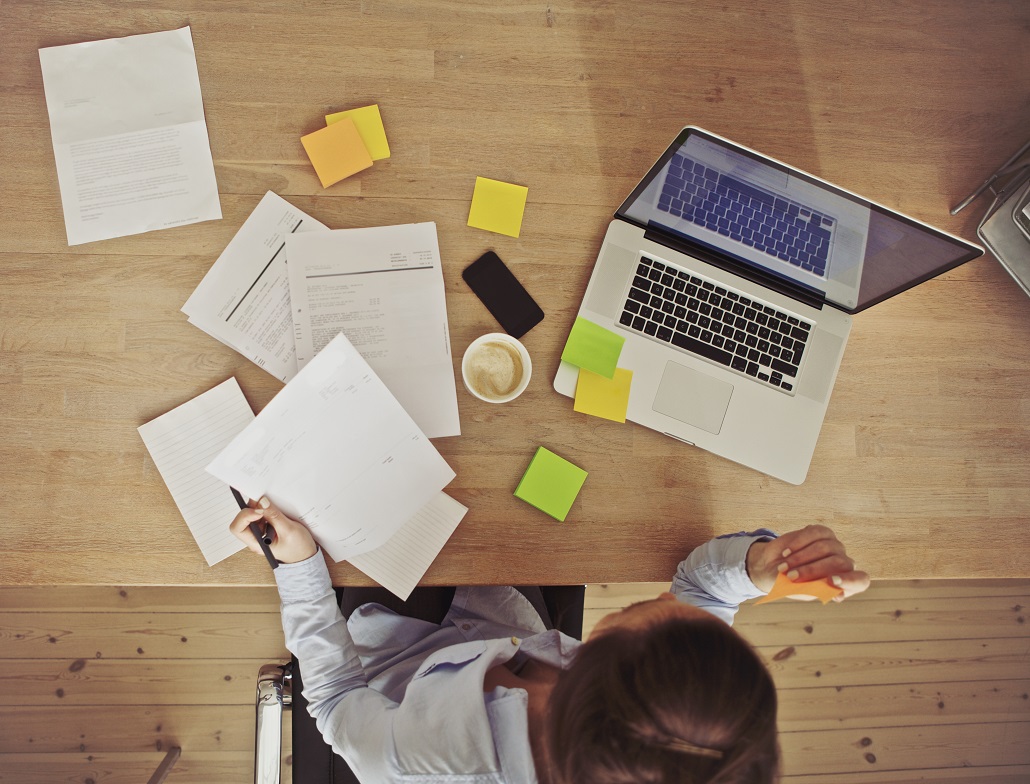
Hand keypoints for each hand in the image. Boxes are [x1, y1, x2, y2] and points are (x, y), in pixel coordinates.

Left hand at [230, 497, 317, 564]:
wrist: (308, 554)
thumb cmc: (299, 549)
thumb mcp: (288, 531)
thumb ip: (274, 516)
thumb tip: (262, 502)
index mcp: (257, 544)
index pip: (238, 528)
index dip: (245, 516)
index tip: (259, 510)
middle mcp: (256, 538)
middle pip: (243, 519)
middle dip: (253, 508)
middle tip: (264, 501)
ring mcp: (261, 532)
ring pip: (252, 515)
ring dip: (261, 508)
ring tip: (273, 506)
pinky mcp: (268, 526)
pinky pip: (262, 514)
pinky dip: (267, 509)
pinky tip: (277, 510)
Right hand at [746, 525, 869, 601]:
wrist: (773, 567)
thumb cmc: (790, 584)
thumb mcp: (800, 592)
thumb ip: (815, 590)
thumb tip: (832, 592)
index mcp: (844, 583)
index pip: (860, 580)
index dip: (850, 580)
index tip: (831, 581)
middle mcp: (844, 563)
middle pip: (839, 562)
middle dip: (812, 570)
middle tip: (791, 576)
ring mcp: (834, 546)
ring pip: (825, 547)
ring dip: (800, 558)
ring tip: (783, 567)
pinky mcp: (822, 532)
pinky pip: (814, 533)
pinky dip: (798, 543)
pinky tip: (786, 552)